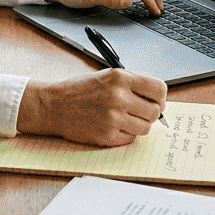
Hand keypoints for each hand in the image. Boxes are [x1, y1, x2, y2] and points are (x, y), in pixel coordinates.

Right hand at [17, 68, 167, 145]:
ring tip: (124, 119)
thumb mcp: (108, 76)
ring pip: (146, 127)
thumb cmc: (81, 90)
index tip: (156, 100)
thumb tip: (158, 94)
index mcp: (120, 78)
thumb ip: (133, 82)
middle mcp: (119, 97)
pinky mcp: (107, 136)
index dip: (160, 97)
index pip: (159, 89)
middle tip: (139, 112)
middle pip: (155, 111)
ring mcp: (113, 118)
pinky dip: (126, 134)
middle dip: (150, 113)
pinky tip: (112, 126)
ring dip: (138, 125)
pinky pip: (131, 138)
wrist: (54, 105)